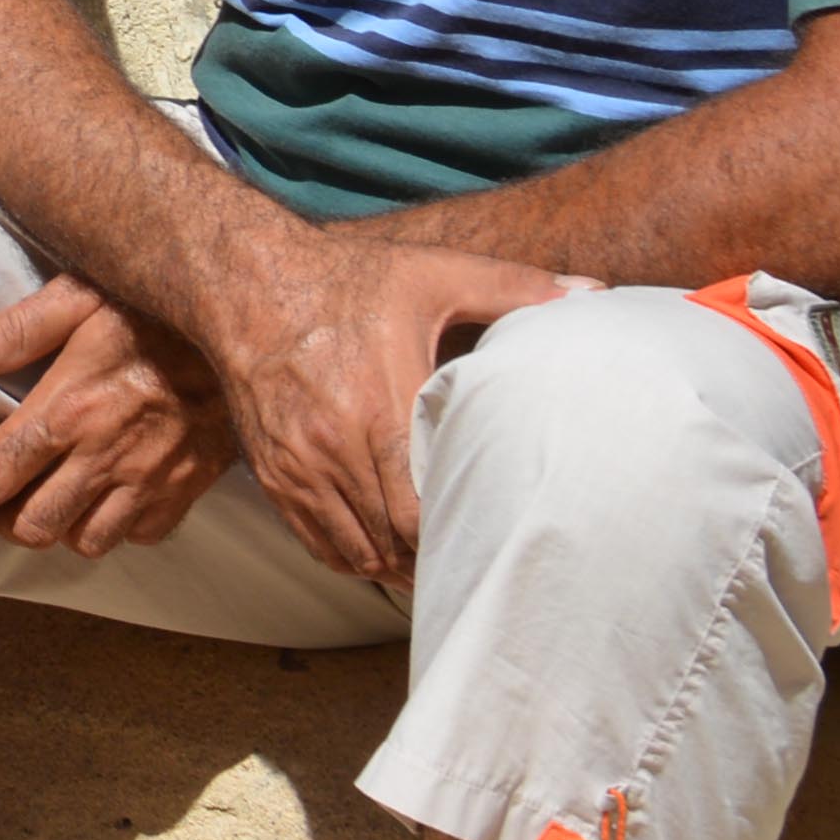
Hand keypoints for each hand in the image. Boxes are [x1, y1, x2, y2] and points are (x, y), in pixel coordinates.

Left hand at [0, 277, 232, 554]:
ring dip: (61, 525)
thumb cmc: (152, 309)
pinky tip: (111, 491)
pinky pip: (136, 536)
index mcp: (69, 408)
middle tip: (9, 491)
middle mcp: (104, 455)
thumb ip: (14, 330)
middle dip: (8, 516)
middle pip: (32, 526)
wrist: (246, 328)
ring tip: (56, 494)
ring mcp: (147, 480)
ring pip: (83, 541)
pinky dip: (117, 525)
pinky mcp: (183, 492)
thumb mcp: (78, 298)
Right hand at [198, 224, 588, 586]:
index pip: (422, 512)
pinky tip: (381, 549)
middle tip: (473, 560)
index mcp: (380, 406)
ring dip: (394, 565)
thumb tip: (592, 293)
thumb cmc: (348, 279)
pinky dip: (352, 555)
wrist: (248, 280)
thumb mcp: (433, 274)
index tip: (489, 534)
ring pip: (354, 550)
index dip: (456, 537)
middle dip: (431, 560)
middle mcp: (334, 446)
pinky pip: (316, 540)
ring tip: (432, 565)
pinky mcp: (272, 473)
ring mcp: (298, 465)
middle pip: (392, 541)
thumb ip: (514, 287)